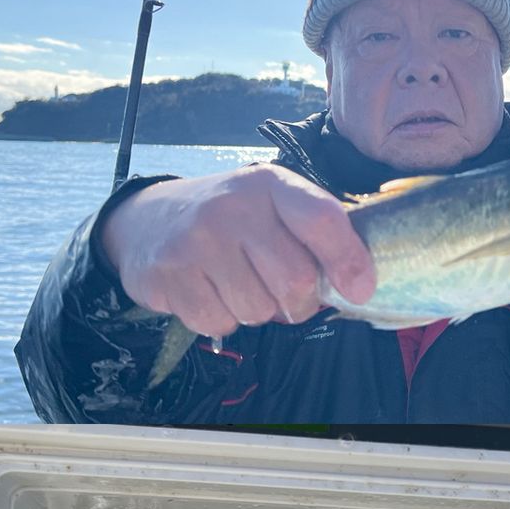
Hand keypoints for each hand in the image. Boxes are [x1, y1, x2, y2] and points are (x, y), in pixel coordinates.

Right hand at [101, 164, 375, 335]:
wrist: (148, 220)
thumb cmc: (232, 221)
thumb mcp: (274, 208)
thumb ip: (316, 235)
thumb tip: (357, 287)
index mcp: (270, 185)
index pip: (321, 220)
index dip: (349, 261)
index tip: (360, 290)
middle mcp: (232, 207)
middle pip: (295, 282)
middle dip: (299, 304)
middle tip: (286, 297)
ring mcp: (196, 241)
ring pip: (258, 310)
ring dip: (258, 313)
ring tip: (240, 286)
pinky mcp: (168, 275)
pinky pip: (219, 323)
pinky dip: (222, 321)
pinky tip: (210, 293)